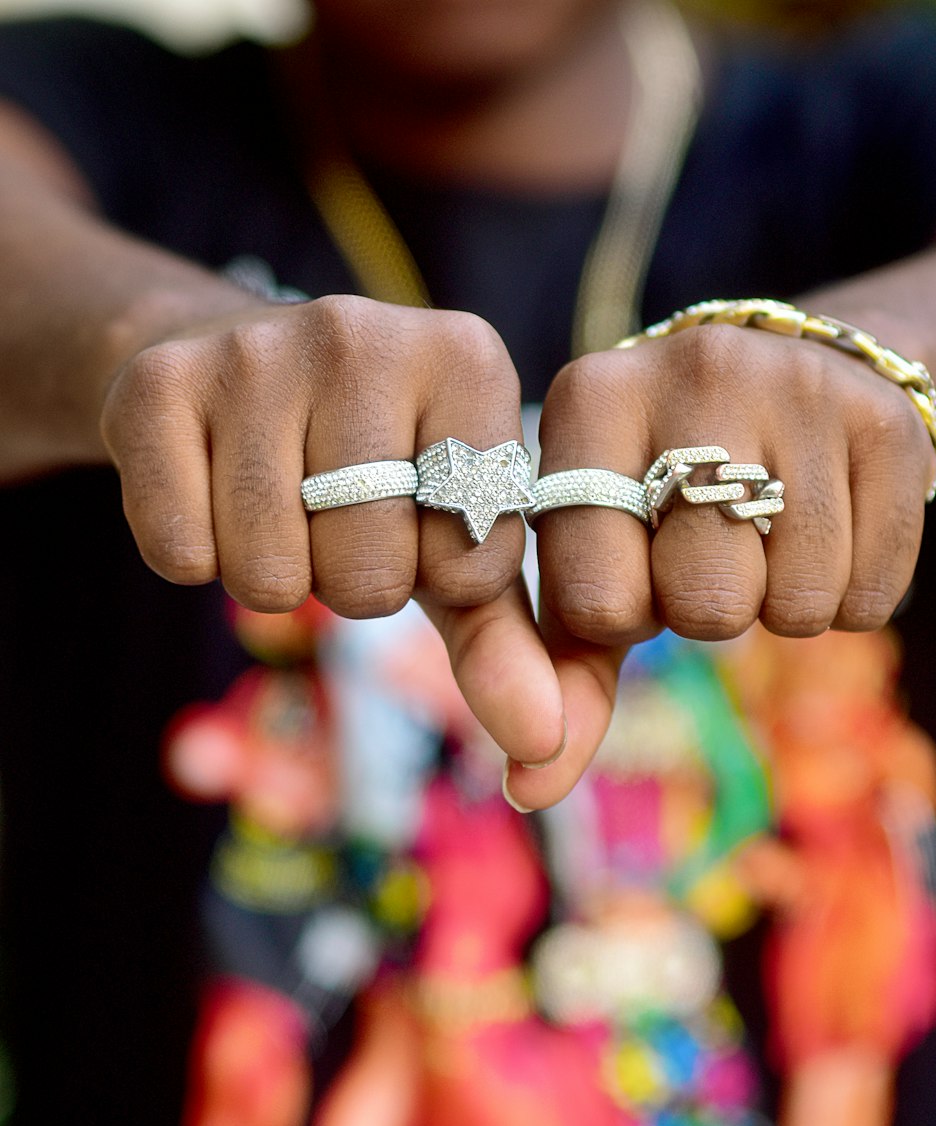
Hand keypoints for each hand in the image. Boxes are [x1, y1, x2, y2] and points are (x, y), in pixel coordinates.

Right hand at [100, 294, 567, 772]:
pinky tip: (210, 489)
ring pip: (269, 576)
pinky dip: (192, 554)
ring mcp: (255, 350)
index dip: (436, 575)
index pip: (471, 566)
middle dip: (348, 580)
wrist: (226, 365)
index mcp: (470, 360)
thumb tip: (543, 748)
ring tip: (278, 501)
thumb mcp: (455, 546)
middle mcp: (366, 334)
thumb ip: (512, 649)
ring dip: (272, 572)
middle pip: (366, 576)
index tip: (414, 516)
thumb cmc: (372, 473)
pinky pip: (180, 554)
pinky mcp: (159, 383)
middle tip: (333, 514)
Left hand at [506, 322, 935, 808]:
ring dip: (780, 604)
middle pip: (705, 608)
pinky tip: (827, 529)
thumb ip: (556, 675)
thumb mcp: (595, 565)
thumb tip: (528, 790)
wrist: (792, 379)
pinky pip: (871, 598)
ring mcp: (798, 389)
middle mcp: (690, 373)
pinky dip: (849, 597)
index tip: (636, 561)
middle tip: (707, 548)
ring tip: (766, 534)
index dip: (624, 612)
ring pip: (794, 606)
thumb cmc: (661, 502)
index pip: (599, 602)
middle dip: (706, 609)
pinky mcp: (886, 423)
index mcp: (588, 401)